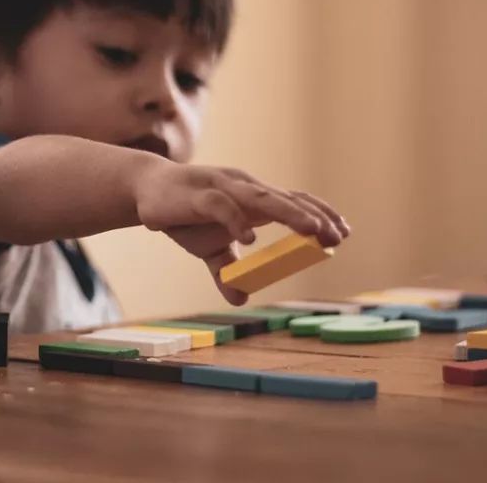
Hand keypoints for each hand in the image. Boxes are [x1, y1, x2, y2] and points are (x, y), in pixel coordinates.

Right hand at [133, 161, 350, 302]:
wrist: (144, 191)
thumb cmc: (183, 214)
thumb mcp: (208, 249)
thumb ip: (226, 271)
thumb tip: (240, 299)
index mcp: (252, 199)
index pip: (294, 201)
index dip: (319, 215)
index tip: (342, 234)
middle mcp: (244, 189)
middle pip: (286, 199)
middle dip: (314, 218)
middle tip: (337, 236)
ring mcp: (223, 188)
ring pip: (262, 199)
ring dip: (290, 213)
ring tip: (313, 230)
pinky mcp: (199, 195)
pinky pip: (223, 207)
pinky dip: (237, 222)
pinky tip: (251, 240)